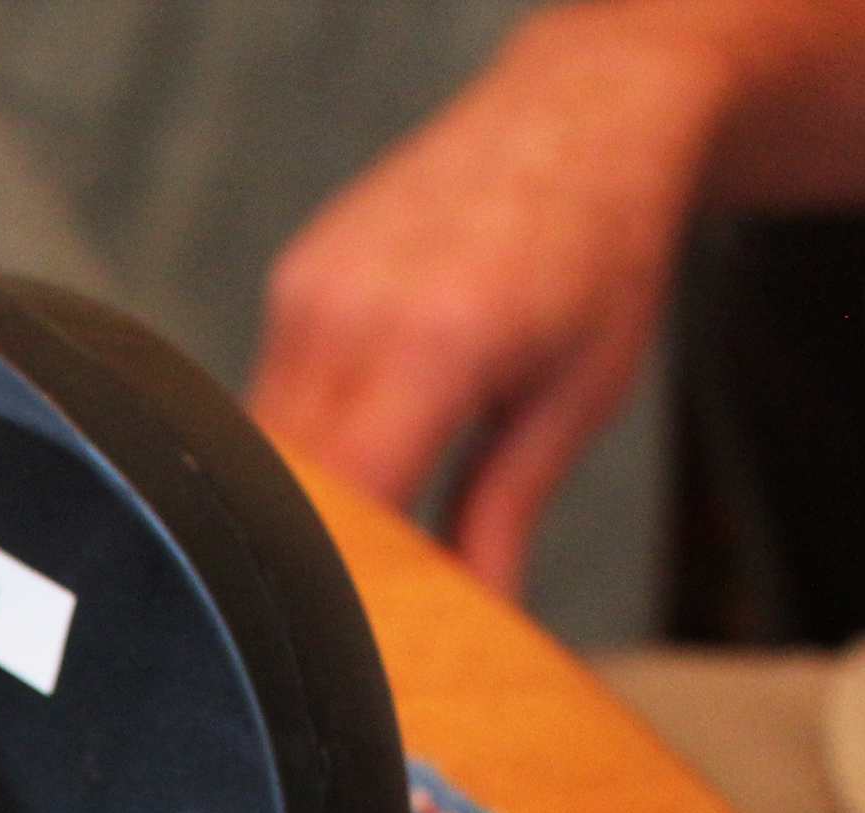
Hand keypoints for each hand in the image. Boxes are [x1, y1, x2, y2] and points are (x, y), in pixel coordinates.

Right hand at [248, 5, 743, 593]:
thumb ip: (506, 515)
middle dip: (313, 553)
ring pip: (263, 444)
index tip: (361, 644)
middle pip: (284, 484)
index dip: (342, 585)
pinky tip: (358, 441)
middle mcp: (351, 311)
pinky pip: (268, 393)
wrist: (584, 114)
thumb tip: (477, 617)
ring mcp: (307, 289)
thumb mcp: (576, 398)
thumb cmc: (601, 244)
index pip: (345, 505)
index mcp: (434, 344)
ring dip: (301, 498)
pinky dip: (304, 441)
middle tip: (347, 617)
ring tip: (356, 530)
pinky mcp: (292, 278)